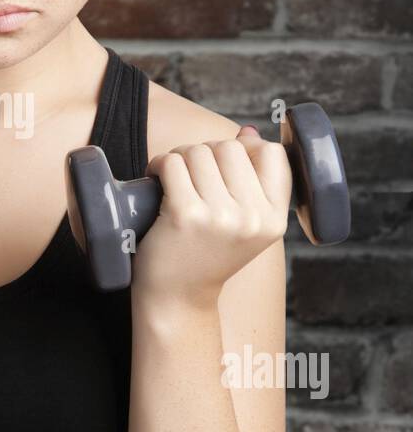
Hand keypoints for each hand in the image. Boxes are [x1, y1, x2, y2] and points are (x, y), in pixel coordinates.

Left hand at [130, 126, 291, 306]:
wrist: (177, 298)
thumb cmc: (206, 255)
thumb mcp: (245, 225)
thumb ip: (252, 181)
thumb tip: (249, 133)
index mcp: (274, 219)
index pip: (272, 154)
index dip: (246, 149)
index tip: (223, 166)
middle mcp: (253, 218)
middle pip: (229, 147)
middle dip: (204, 153)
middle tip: (189, 176)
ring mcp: (221, 217)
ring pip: (198, 151)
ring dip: (178, 158)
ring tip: (172, 180)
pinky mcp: (186, 215)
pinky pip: (172, 163)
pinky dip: (159, 165)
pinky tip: (156, 180)